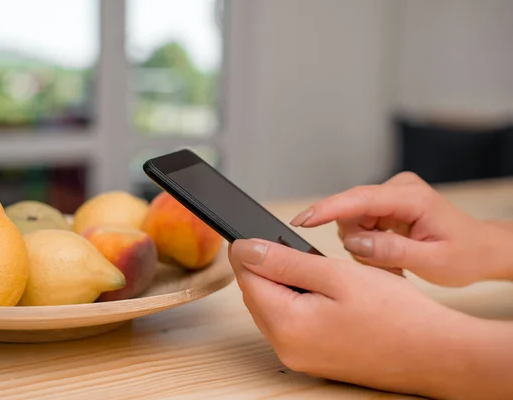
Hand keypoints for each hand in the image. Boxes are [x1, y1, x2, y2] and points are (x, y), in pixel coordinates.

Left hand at [228, 239, 472, 398]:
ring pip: (272, 310)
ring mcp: (300, 358)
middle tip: (286, 247)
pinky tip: (318, 292)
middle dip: (264, 268)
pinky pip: (290, 326)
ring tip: (307, 267)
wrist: (435, 353)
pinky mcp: (314, 361)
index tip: (251, 233)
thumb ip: (284, 261)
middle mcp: (287, 348)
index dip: (247, 252)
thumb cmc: (395, 313)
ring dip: (280, 286)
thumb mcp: (336, 274)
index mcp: (287, 326)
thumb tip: (245, 249)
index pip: (247, 279)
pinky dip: (296, 304)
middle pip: (256, 296)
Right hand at [290, 172, 512, 285]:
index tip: (302, 220)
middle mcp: (398, 189)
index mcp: (411, 198)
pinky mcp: (386, 204)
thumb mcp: (432, 262)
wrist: (480, 249)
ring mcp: (391, 195)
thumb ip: (391, 251)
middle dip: (358, 242)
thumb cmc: (464, 254)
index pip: (359, 199)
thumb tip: (354, 242)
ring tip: (393, 263)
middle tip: (386, 266)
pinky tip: (390, 254)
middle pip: (351, 212)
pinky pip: (360, 224)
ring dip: (364, 246)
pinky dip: (368, 244)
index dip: (327, 209)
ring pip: (352, 220)